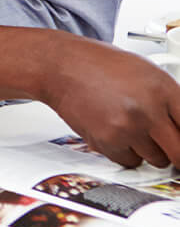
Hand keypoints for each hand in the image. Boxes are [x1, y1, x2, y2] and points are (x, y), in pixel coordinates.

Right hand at [43, 38, 179, 167]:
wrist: (60, 66)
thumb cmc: (99, 65)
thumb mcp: (144, 72)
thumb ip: (169, 99)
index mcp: (163, 88)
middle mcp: (148, 109)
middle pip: (179, 154)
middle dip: (176, 155)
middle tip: (169, 149)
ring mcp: (127, 127)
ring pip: (156, 160)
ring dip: (147, 151)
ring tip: (130, 127)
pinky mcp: (107, 141)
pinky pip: (129, 161)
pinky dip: (124, 152)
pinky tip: (114, 130)